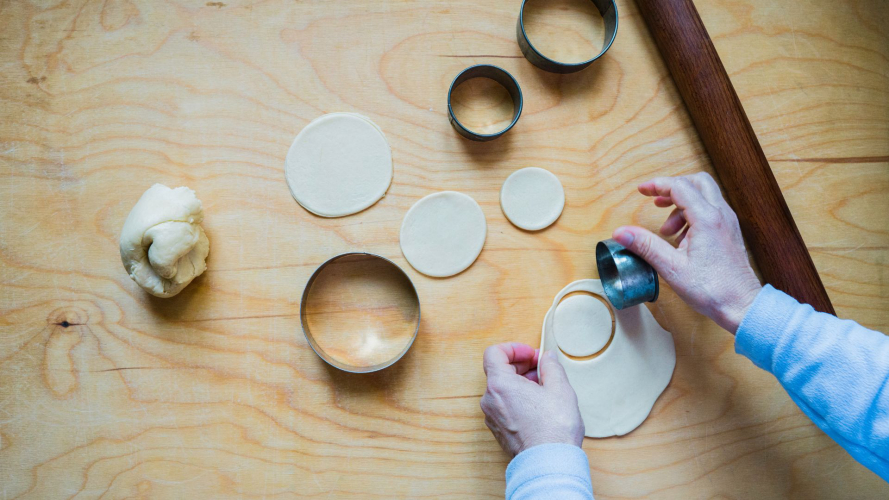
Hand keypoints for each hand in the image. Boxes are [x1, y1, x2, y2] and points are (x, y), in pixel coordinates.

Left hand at [480, 343, 583, 456]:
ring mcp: (492, 416)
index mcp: (499, 384)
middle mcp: (489, 400)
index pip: (494, 353)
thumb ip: (551, 366)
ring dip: (520, 382)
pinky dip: (517, 398)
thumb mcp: (559, 388)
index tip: (531, 354)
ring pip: (501, 389)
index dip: (514, 348)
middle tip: (542, 369)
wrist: (548, 463)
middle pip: (498, 371)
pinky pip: (503, 405)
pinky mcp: (498, 430)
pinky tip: (537, 405)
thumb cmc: (553, 428)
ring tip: (543, 388)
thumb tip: (547, 357)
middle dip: (520, 365)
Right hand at [612, 173, 761, 333]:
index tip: (641, 190)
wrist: (742, 306)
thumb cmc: (713, 290)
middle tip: (656, 201)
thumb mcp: (671, 268)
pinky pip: (710, 212)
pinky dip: (692, 216)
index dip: (657, 185)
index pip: (679, 187)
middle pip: (697, 182)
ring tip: (667, 231)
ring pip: (705, 196)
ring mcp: (728, 223)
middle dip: (673, 188)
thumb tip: (622, 233)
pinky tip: (682, 239)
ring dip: (682, 205)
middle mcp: (721, 215)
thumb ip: (645, 246)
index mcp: (707, 219)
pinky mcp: (729, 233)